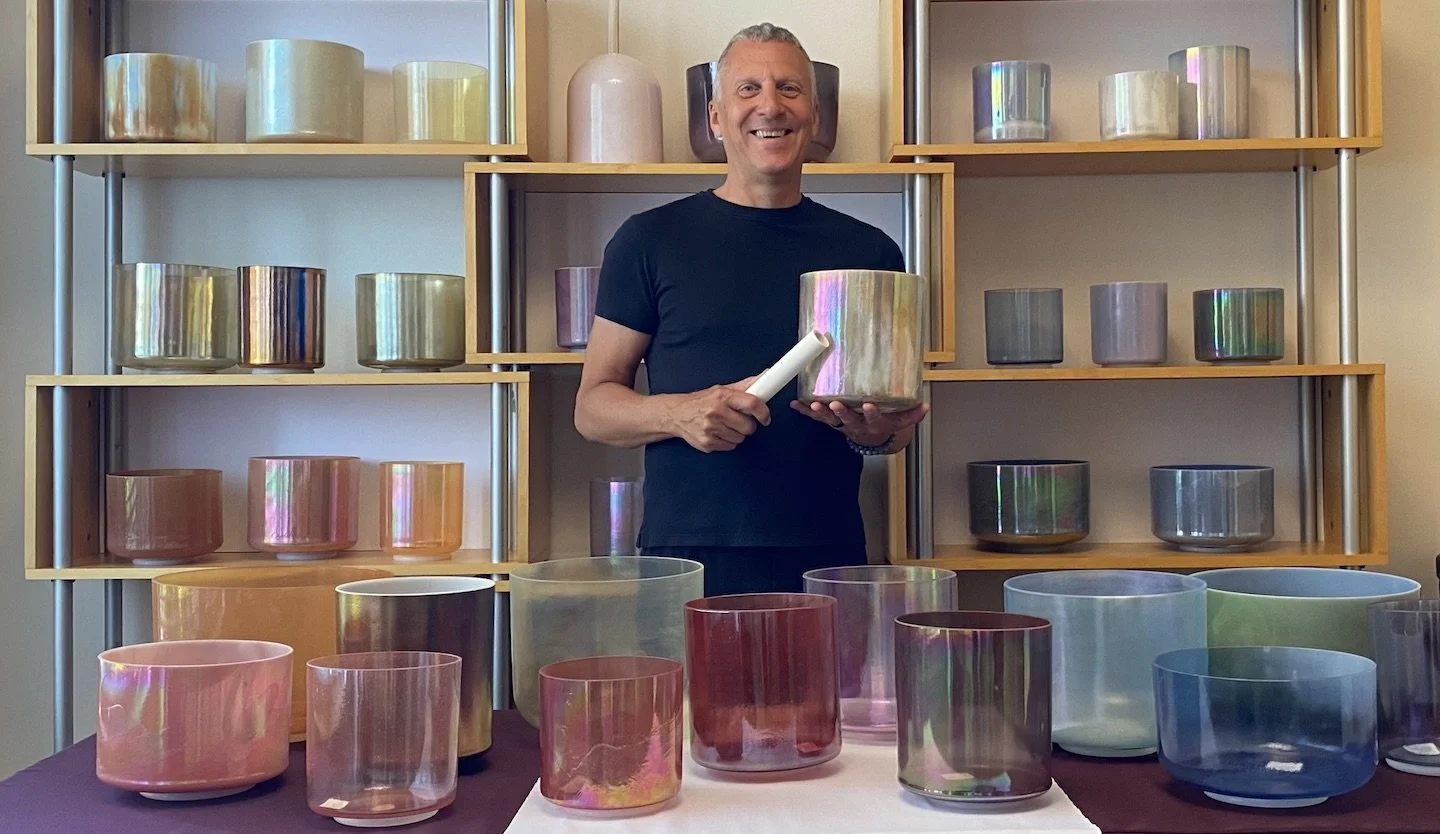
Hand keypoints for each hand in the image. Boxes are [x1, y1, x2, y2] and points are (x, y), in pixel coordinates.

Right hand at [666, 376, 770, 452]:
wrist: (675, 414)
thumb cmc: (700, 402)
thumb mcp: (720, 390)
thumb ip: (744, 386)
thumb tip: (764, 376)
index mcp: (722, 396)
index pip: (752, 404)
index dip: (763, 412)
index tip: (765, 417)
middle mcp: (716, 412)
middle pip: (748, 426)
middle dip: (746, 425)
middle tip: (737, 419)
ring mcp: (710, 429)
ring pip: (740, 438)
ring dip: (736, 434)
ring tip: (724, 425)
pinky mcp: (707, 443)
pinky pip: (730, 447)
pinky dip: (727, 441)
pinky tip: (717, 432)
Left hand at [790, 400, 929, 445]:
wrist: (872, 437)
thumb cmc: (885, 422)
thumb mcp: (901, 420)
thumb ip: (912, 414)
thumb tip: (925, 406)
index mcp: (873, 422)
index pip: (874, 418)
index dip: (871, 413)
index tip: (868, 405)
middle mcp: (856, 424)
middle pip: (848, 419)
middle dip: (841, 412)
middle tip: (835, 404)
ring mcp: (842, 424)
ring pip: (830, 420)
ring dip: (820, 413)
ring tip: (813, 405)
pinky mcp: (831, 421)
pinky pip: (816, 418)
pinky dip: (805, 411)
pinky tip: (796, 404)